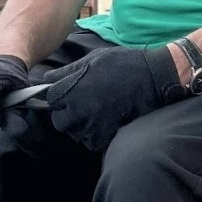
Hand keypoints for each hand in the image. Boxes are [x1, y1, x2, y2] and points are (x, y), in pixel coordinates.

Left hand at [46, 45, 186, 150]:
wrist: (153, 78)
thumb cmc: (123, 64)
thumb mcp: (92, 59)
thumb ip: (68, 71)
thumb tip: (48, 79)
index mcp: (70, 89)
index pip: (50, 99)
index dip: (59, 96)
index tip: (68, 94)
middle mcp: (77, 109)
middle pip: (59, 121)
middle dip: (66, 115)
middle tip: (80, 107)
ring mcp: (91, 125)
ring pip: (75, 133)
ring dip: (81, 126)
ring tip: (95, 114)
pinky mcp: (106, 136)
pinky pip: (91, 142)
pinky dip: (95, 136)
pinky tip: (104, 123)